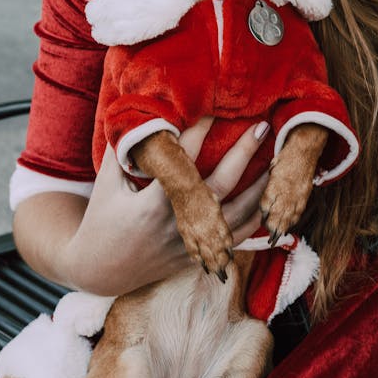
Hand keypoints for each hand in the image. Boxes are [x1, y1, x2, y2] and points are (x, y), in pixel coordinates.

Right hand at [64, 118, 269, 295]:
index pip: (184, 158)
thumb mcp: (107, 183)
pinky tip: (269, 199)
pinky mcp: (197, 255)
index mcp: (153, 202)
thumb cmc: (102, 219)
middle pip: (220, 183)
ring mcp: (190, 242)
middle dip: (243, 153)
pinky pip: (234, 239)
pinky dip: (254, 220)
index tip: (216, 107)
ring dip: (259, 188)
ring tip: (278, 162)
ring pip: (236, 215)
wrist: (99, 271)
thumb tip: (132, 112)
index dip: (201, 130)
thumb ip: (122, 150)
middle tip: (262, 127)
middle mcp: (177, 222)